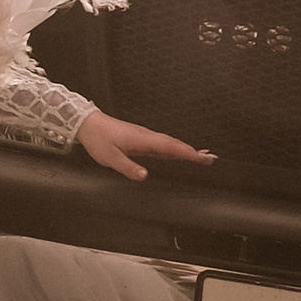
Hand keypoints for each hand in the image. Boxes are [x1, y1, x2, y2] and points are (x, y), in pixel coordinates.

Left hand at [76, 111, 214, 182]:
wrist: (89, 124)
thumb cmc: (99, 140)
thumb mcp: (110, 158)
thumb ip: (128, 167)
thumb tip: (145, 176)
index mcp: (142, 140)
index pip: (169, 147)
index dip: (187, 153)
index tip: (202, 158)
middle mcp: (147, 136)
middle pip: (174, 144)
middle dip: (193, 152)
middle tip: (211, 158)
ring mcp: (145, 137)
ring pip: (170, 143)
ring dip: (186, 149)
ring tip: (202, 156)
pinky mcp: (141, 139)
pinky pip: (162, 144)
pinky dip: (175, 148)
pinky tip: (179, 153)